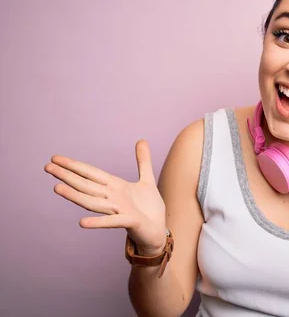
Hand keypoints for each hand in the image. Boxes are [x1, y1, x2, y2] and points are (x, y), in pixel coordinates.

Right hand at [44, 140, 166, 255]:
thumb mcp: (147, 181)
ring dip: (75, 196)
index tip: (55, 158)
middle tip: (47, 167)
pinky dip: (99, 223)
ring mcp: (119, 211)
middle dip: (67, 176)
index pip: (91, 174)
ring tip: (57, 188)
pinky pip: (113, 222)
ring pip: (93, 202)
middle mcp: (112, 198)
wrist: (158, 232)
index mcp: (115, 187)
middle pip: (86, 185)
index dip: (74, 165)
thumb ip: (143, 161)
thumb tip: (142, 140)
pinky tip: (82, 223)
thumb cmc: (149, 209)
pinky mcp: (130, 222)